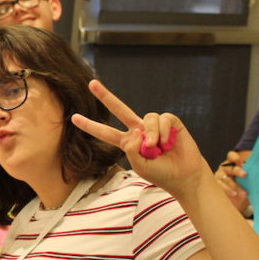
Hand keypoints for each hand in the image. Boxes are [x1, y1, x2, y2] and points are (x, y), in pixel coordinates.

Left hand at [70, 80, 210, 199]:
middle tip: (90, 83)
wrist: (184, 176)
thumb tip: (134, 131)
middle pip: (119, 109)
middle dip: (105, 96)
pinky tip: (169, 142)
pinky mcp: (171, 122)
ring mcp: (154, 125)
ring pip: (147, 118)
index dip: (91, 126)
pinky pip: (163, 118)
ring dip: (152, 135)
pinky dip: (164, 132)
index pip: (105, 133)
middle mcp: (139, 130)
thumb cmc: (161, 173)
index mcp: (128, 143)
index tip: (73, 118)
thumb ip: (132, 150)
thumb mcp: (140, 166)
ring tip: (158, 148)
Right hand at [215, 150, 250, 212]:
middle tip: (245, 175)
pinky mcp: (217, 185)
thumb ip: (251, 171)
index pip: (231, 156)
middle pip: (230, 168)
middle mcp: (224, 168)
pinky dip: (229, 191)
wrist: (237, 197)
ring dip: (235, 186)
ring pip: (227, 179)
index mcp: (232, 162)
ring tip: (244, 193)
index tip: (242, 162)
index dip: (235, 157)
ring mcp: (220, 176)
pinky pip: (222, 187)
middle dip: (237, 171)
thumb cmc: (243, 182)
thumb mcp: (248, 176)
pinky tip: (235, 194)